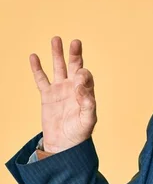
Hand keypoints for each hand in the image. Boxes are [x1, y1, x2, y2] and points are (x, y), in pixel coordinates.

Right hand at [30, 36, 96, 153]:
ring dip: (57, 54)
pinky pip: (41, 79)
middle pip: (75, 66)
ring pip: (58, 68)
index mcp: (86, 92)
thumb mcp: (88, 120)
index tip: (78, 80)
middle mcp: (74, 88)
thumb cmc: (80, 133)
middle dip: (75, 54)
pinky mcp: (47, 95)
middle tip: (75, 42)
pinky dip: (37, 68)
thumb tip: (81, 88)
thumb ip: (88, 103)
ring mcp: (60, 90)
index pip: (85, 77)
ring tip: (56, 39)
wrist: (64, 144)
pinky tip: (34, 56)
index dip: (82, 76)